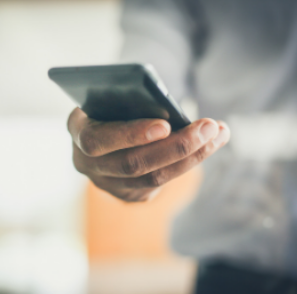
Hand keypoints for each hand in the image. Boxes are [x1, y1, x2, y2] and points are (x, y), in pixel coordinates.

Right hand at [68, 108, 230, 201]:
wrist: (106, 130)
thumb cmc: (112, 104)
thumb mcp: (113, 97)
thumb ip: (129, 101)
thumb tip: (168, 106)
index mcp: (77, 132)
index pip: (98, 140)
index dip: (131, 135)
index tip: (165, 124)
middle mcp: (86, 163)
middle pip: (133, 165)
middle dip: (176, 147)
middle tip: (209, 127)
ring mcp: (107, 184)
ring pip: (153, 178)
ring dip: (191, 156)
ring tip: (219, 133)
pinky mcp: (128, 195)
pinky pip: (161, 184)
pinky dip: (188, 163)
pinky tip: (209, 145)